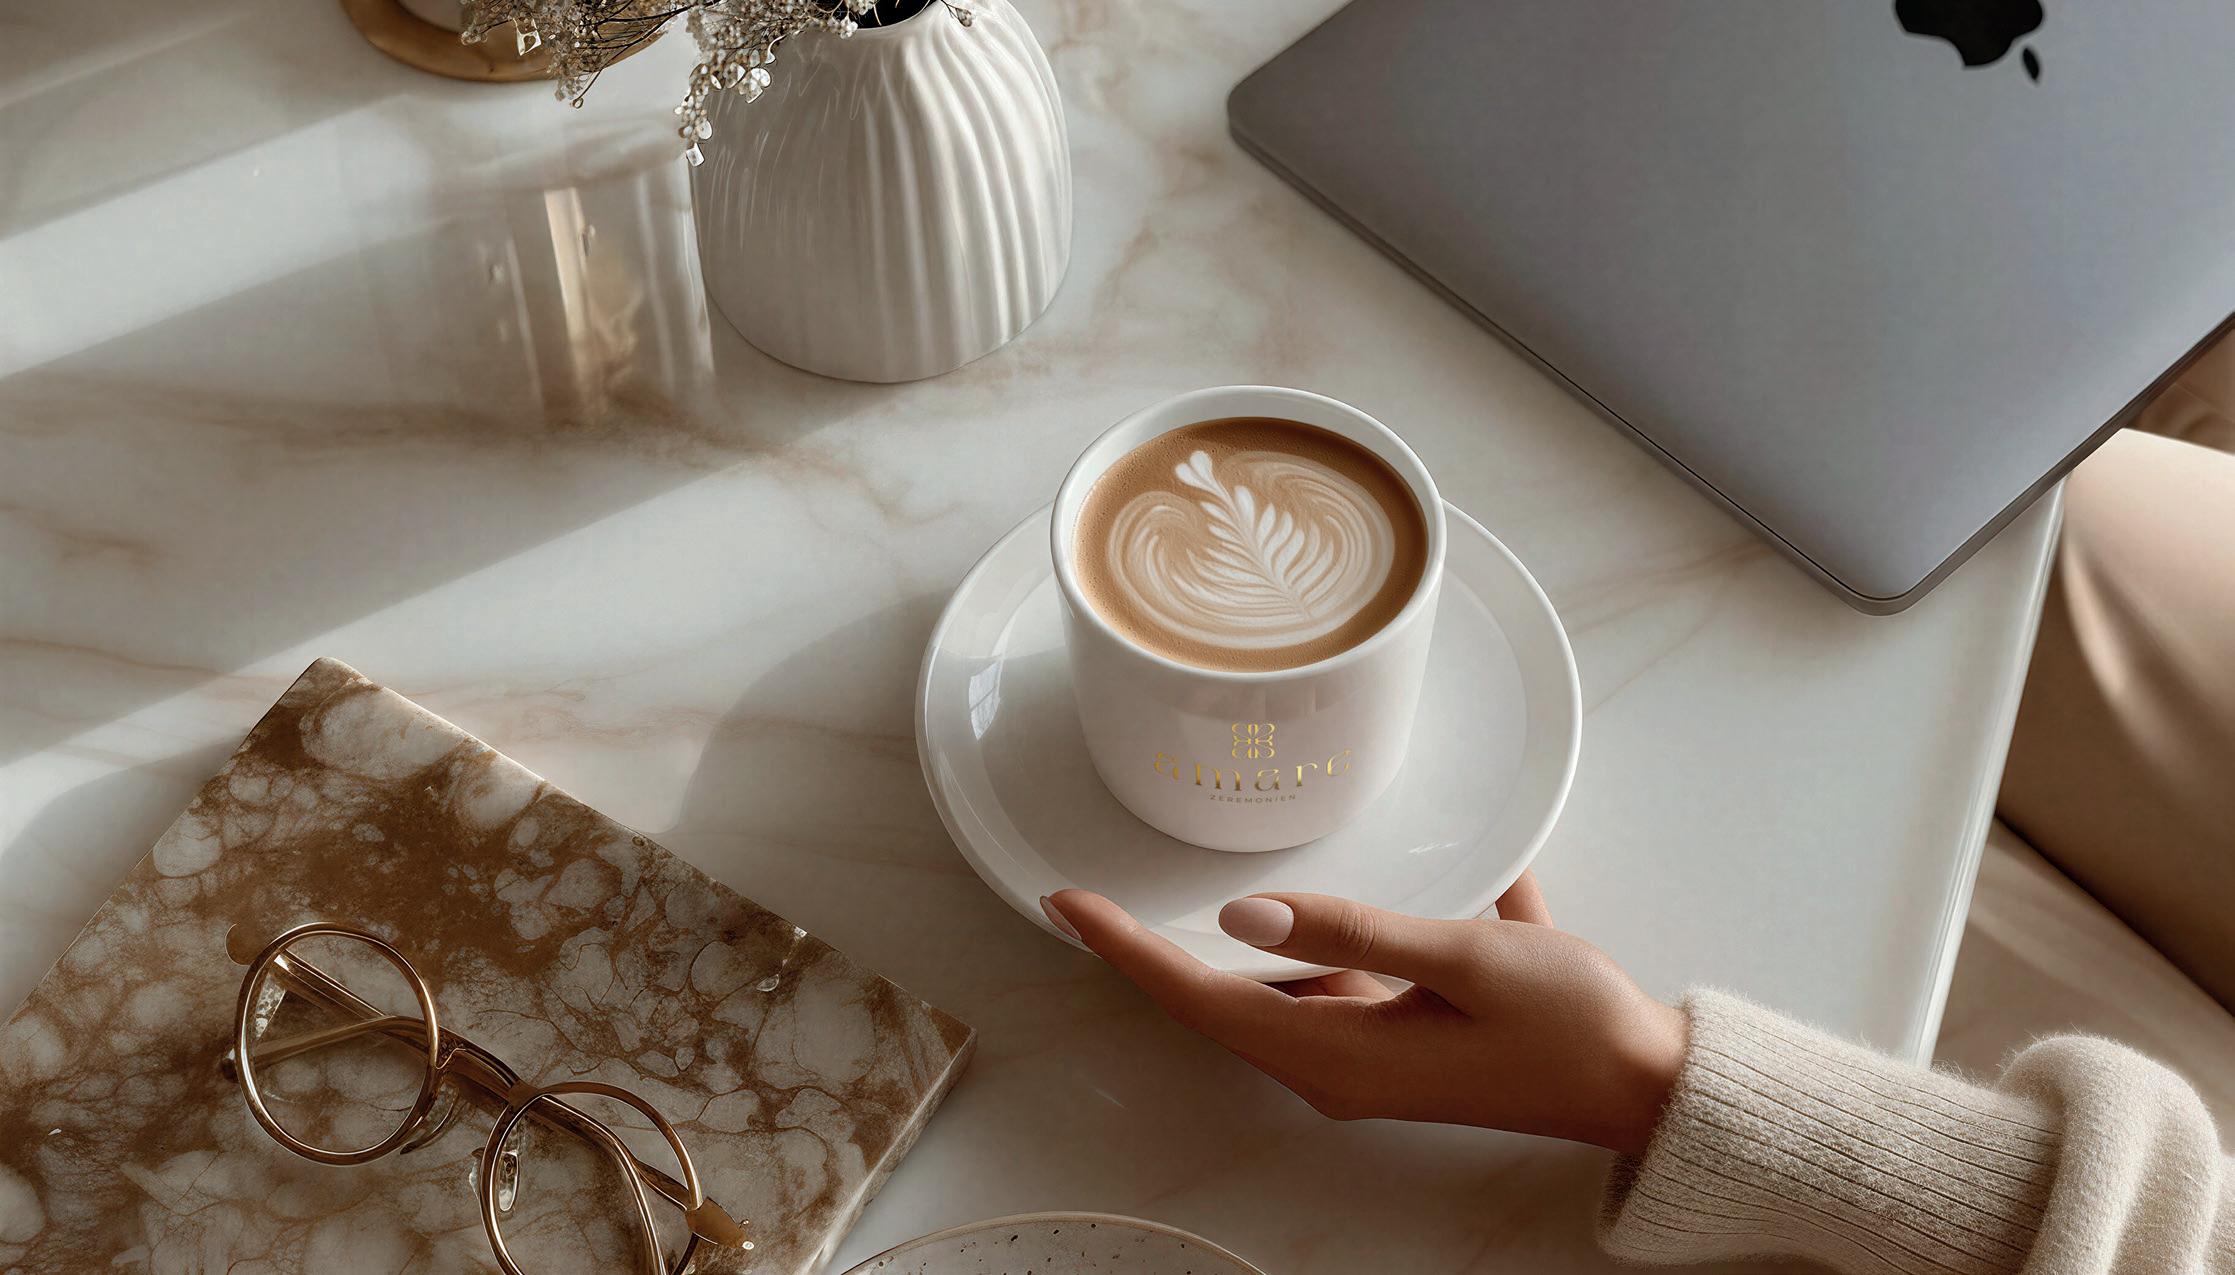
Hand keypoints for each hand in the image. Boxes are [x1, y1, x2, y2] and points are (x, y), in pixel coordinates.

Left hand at [1040, 873, 1686, 1155]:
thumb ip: (1353, 932)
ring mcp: (1367, 1055)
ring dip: (1230, 942)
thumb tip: (1244, 917)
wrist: (1646, 1082)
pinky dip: (1315, 942)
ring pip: (1275, 988)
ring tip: (1176, 880)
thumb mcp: (1462, 961)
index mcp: (1340, 1053)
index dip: (1129, 950)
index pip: (1202, 997)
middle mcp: (1337, 1065)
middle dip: (1154, 947)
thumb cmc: (1568, 1022)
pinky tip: (1330, 889)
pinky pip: (1334, 983)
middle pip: (1222, 998)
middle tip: (1094, 890)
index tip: (1069, 903)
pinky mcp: (1400, 1039)